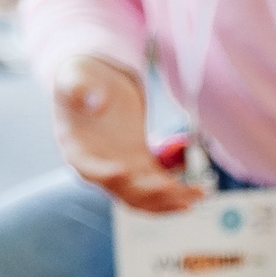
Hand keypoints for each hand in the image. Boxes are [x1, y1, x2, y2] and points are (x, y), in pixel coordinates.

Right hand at [51, 54, 201, 211]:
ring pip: (145, 197)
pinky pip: (160, 186)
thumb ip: (80, 88)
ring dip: (169, 200)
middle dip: (148, 192)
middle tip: (170, 186)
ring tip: (196, 195)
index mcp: (77, 151)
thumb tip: (97, 102)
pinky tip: (199, 192)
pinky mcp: (140, 164)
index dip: (105, 174)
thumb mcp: (76, 76)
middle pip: (123, 191)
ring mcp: (122, 169)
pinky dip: (179, 191)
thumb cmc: (81, 77)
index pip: (89, 170)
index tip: (124, 170)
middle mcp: (99, 168)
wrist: (96, 80)